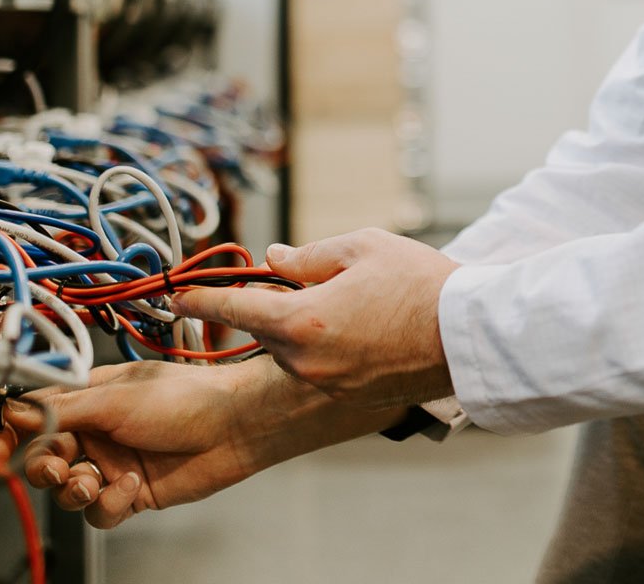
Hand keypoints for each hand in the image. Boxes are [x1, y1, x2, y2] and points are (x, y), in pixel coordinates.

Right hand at [0, 355, 401, 527]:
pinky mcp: (131, 492)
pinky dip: (109, 503)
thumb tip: (13, 411)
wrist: (235, 425)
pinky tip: (129, 486)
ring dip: (75, 488)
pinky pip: (100, 512)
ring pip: (67, 490)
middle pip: (42, 458)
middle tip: (56, 464)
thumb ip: (60, 409)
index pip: (33, 417)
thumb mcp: (115, 398)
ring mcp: (113, 461)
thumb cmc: (187, 396)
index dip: (11, 435)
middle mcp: (96, 429)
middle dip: (43, 466)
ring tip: (96, 478)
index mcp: (87, 397)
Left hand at [169, 227, 459, 409]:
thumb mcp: (362, 247)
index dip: (199, 300)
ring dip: (303, 328)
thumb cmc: (419, 283)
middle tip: (306, 283)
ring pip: (292, 350)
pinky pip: (319, 368)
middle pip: (266, 329)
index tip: (177, 297)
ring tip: (350, 304)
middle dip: (274, 306)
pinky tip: (361, 329)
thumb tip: (273, 260)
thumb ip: (309, 256)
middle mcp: (305, 359)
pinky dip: (327, 348)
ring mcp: (326, 383)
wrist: (466, 333)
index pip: (232, 309)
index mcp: (301, 319)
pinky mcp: (348, 395)